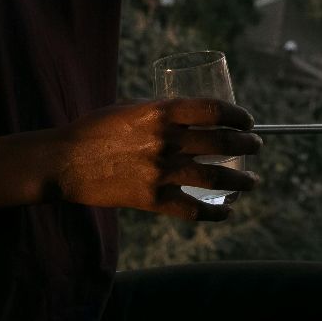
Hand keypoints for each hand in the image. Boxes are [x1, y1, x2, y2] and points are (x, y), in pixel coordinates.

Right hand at [49, 99, 261, 221]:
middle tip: (256, 147)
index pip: (215, 111)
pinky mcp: (151, 199)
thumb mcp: (131, 108)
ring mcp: (160, 172)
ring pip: (215, 177)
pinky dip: (214, 212)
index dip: (238, 116)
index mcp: (161, 112)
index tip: (248, 122)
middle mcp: (165, 140)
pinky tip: (227, 212)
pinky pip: (192, 208)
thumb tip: (195, 116)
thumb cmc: (96, 129)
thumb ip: (162, 112)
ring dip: (241, 180)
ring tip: (252, 181)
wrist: (64, 162)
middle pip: (222, 142)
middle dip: (247, 145)